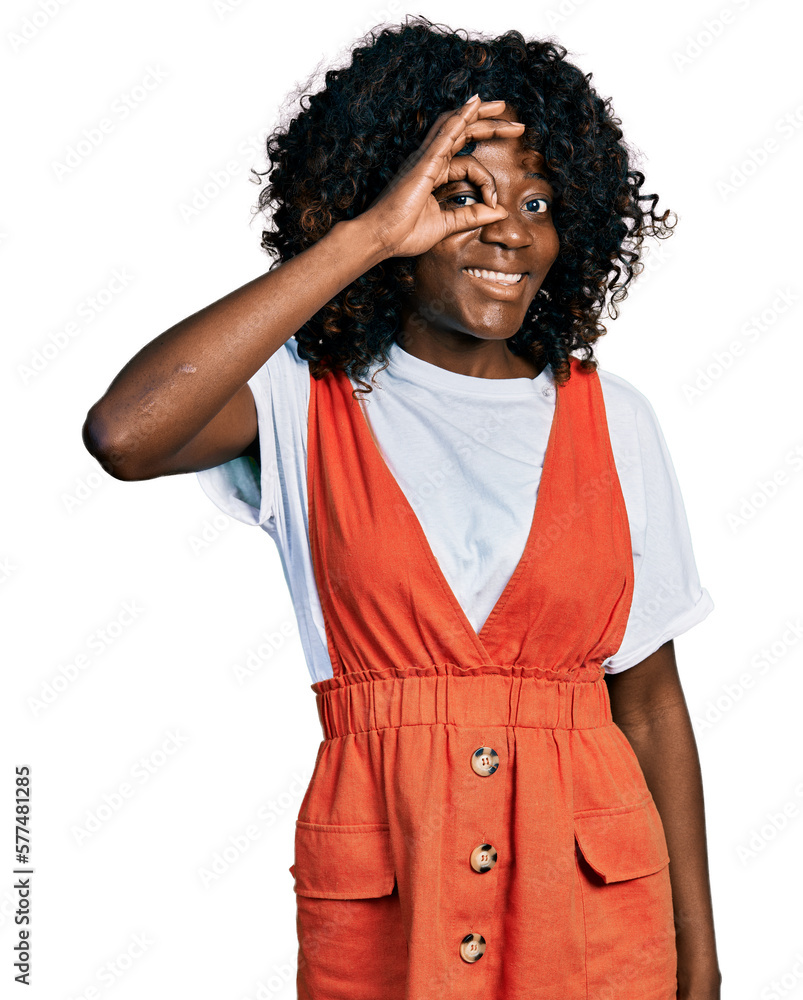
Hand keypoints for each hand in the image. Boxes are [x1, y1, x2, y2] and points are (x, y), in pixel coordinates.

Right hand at [358, 94, 525, 259]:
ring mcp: (427, 158)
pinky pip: (445, 133)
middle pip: (465, 133)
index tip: (494, 204)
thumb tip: (500, 211)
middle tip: (518, 125)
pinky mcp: (425, 162)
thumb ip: (472, 216)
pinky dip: (461, 117)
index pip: (470, 164)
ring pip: (458, 126)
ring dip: (482, 114)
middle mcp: (431, 160)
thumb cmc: (404, 233)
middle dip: (492, 125)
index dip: (488, 182)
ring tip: (504, 107)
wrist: (381, 238)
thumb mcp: (447, 225)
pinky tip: (475, 104)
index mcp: (435, 174)